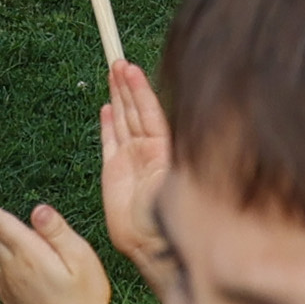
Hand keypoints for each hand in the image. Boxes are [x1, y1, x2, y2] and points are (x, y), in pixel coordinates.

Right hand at [95, 59, 171, 270]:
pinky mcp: (114, 171)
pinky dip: (108, 124)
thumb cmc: (171, 211)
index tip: (131, 67)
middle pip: (135, 109)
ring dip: (118, 96)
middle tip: (118, 61)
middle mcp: (148, 149)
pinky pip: (109, 140)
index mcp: (165, 146)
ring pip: (123, 120)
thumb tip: (197, 113)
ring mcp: (131, 159)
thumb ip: (178, 146)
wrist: (152, 242)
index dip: (140, 88)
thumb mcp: (181, 173)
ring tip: (113, 73)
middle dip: (127, 85)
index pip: (151, 109)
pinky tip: (107, 108)